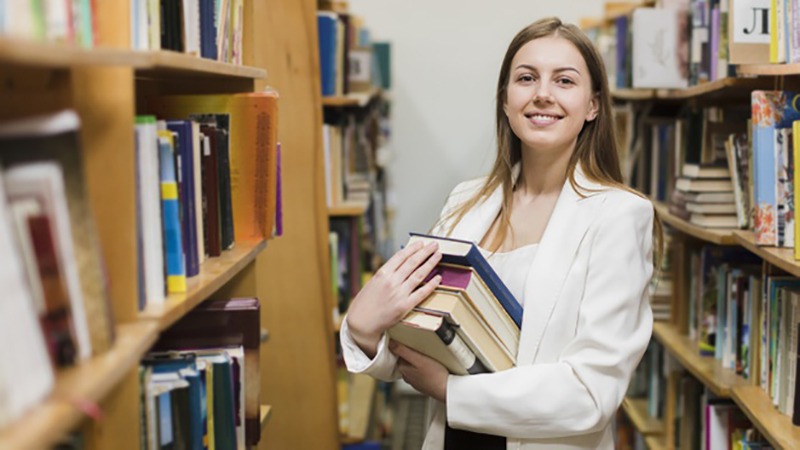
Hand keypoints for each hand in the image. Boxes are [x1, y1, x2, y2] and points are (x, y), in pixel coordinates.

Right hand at [346, 241, 441, 357]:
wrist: (362, 322)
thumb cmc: (365, 302)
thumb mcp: (373, 282)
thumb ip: (387, 273)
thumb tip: (402, 263)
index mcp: (382, 273)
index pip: (401, 256)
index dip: (413, 248)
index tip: (421, 243)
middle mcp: (392, 281)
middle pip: (412, 262)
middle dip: (425, 252)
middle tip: (434, 245)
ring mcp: (399, 293)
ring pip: (419, 274)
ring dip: (430, 263)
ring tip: (438, 255)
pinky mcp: (405, 306)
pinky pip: (422, 293)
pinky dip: (431, 284)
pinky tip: (438, 277)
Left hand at [390, 340, 448, 401]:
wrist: (447, 389)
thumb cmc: (435, 374)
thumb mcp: (418, 359)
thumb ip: (403, 351)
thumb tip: (390, 343)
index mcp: (403, 369)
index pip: (398, 353)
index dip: (403, 345)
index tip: (409, 340)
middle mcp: (407, 376)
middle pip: (405, 359)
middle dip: (410, 353)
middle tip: (419, 346)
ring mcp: (415, 381)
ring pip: (413, 366)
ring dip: (417, 360)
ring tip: (426, 355)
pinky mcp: (423, 383)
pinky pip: (420, 372)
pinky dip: (423, 368)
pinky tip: (431, 366)